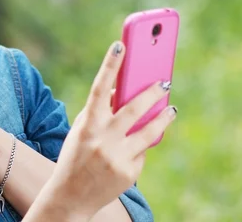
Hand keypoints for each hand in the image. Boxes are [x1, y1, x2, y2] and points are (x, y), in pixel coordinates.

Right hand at [48, 41, 176, 218]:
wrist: (70, 197)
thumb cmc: (76, 156)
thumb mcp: (82, 131)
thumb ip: (101, 112)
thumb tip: (123, 92)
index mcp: (87, 124)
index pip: (99, 88)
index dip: (110, 66)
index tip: (120, 46)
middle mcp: (102, 139)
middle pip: (134, 108)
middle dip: (152, 92)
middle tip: (165, 81)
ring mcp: (117, 157)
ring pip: (149, 131)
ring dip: (163, 118)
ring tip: (171, 110)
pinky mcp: (129, 173)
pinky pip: (142, 153)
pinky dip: (140, 148)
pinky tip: (134, 149)